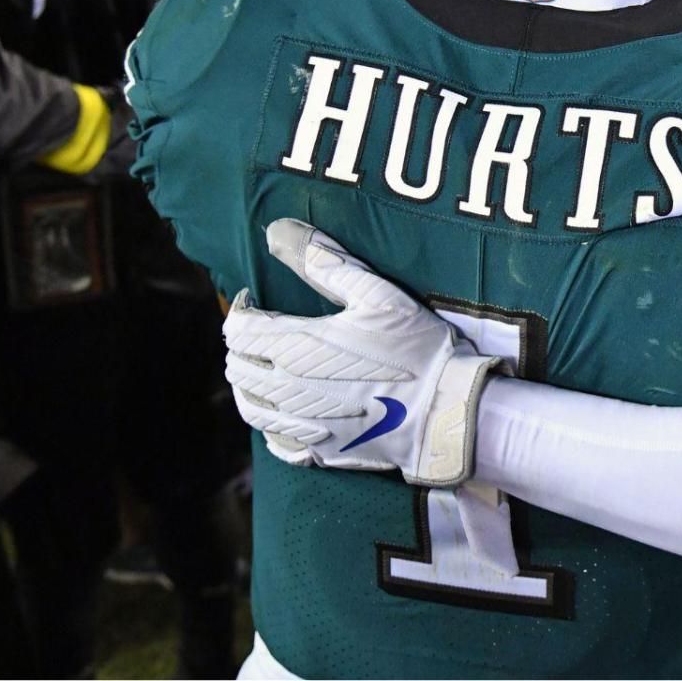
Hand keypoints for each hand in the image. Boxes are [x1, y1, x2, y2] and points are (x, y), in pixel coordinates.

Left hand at [222, 219, 502, 486]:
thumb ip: (323, 261)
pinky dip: (270, 420)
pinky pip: (274, 440)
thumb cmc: (415, 348)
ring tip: (267, 367)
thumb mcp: (377, 294)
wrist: (445, 411)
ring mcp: (301, 426)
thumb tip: (277, 229)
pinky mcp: (318, 451)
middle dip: (242, 344)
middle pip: (237, 366)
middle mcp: (288, 390)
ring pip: (248, 405)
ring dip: (249, 382)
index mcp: (297, 348)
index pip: (237, 329)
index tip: (254, 299)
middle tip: (264, 330)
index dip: (240, 308)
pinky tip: (286, 408)